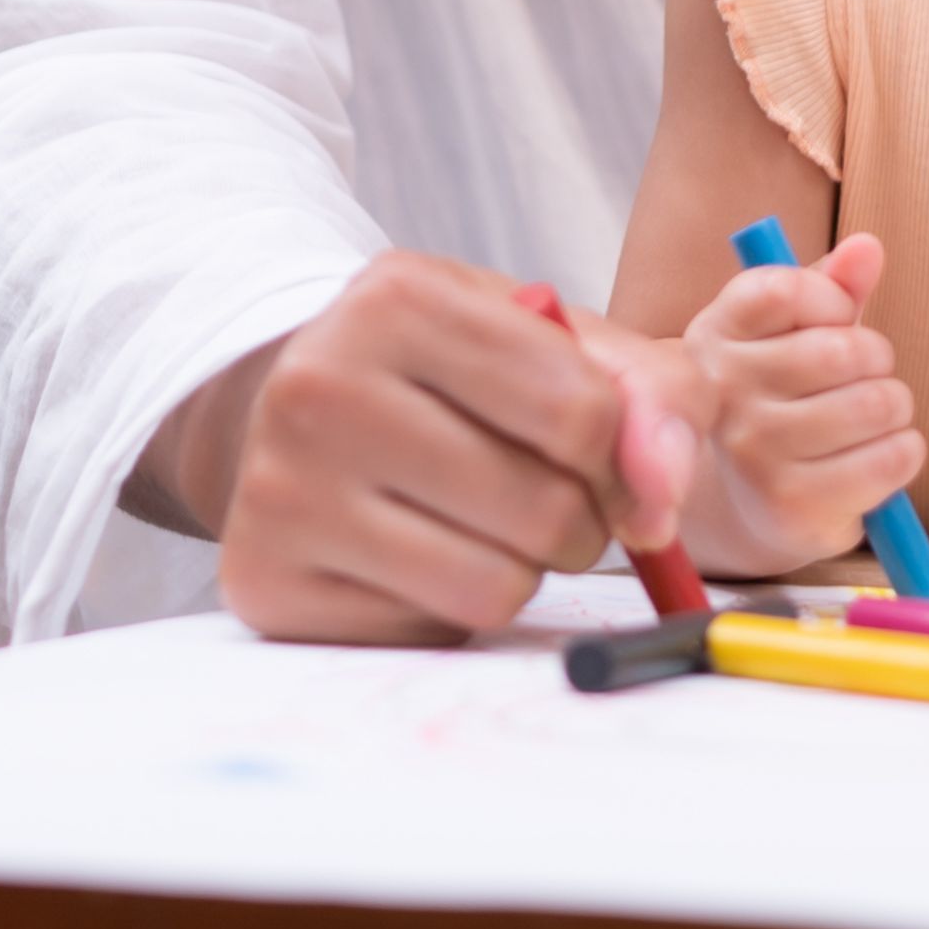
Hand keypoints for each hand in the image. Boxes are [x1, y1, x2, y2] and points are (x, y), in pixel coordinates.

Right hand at [184, 251, 692, 641]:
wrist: (296, 416)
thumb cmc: (451, 377)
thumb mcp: (552, 342)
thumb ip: (648, 394)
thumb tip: (663, 496)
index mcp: (399, 296)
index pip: (582, 413)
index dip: (621, 454)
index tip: (599, 456)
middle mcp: (320, 384)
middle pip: (545, 509)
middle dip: (578, 520)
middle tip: (540, 495)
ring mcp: (281, 488)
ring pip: (495, 587)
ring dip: (524, 572)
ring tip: (483, 524)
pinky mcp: (265, 581)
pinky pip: (433, 632)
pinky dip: (453, 608)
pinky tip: (417, 556)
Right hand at [667, 231, 922, 574]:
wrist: (751, 501)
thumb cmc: (786, 398)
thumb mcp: (798, 332)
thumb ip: (833, 285)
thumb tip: (866, 248)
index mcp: (717, 333)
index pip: (785, 290)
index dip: (833, 300)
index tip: (838, 318)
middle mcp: (724, 392)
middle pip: (843, 351)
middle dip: (877, 359)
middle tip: (867, 377)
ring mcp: (753, 452)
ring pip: (875, 405)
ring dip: (895, 408)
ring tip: (874, 418)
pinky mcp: (791, 504)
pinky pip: (891, 457)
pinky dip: (906, 451)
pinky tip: (880, 454)